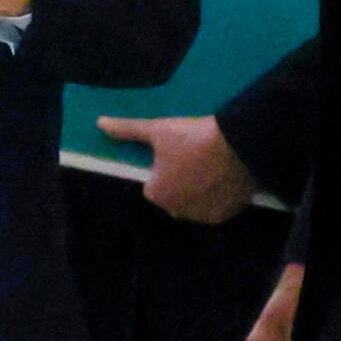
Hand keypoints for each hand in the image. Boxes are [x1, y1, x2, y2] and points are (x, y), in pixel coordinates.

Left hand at [101, 114, 255, 222]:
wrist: (240, 147)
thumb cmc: (192, 139)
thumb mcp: (158, 130)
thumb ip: (128, 130)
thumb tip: (100, 124)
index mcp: (157, 194)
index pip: (153, 184)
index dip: (164, 168)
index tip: (176, 152)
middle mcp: (178, 211)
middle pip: (174, 195)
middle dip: (181, 181)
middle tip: (195, 157)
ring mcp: (203, 216)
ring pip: (194, 202)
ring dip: (199, 190)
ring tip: (211, 165)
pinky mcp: (226, 216)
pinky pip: (215, 206)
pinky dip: (217, 196)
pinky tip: (224, 176)